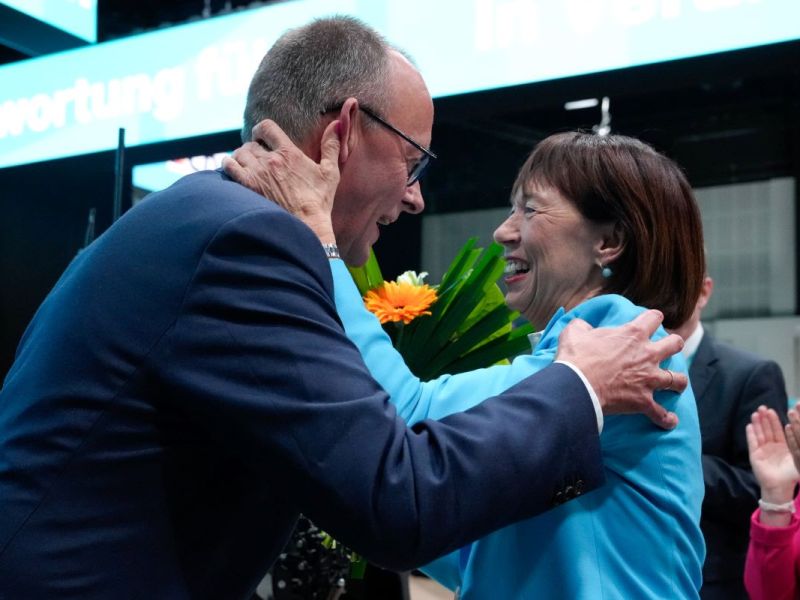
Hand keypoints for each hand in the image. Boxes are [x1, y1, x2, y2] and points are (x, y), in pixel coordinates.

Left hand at [222, 118, 340, 243]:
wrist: (306, 226)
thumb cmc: (319, 202)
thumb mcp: (330, 172)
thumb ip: (331, 146)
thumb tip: (337, 123)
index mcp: (289, 153)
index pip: (267, 127)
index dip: (261, 130)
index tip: (262, 136)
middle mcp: (270, 160)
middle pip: (251, 143)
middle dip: (253, 149)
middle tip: (257, 159)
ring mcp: (257, 173)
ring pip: (239, 153)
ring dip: (241, 157)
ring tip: (247, 166)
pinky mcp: (247, 187)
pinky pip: (228, 166)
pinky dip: (228, 165)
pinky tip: (234, 170)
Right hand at [555, 309, 685, 428]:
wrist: (576, 386)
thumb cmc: (576, 358)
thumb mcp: (575, 332)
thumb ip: (583, 326)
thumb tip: (584, 328)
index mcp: (633, 334)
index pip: (653, 317)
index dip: (653, 318)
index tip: (651, 320)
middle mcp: (647, 355)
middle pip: (675, 344)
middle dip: (674, 345)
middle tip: (669, 348)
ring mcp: (648, 379)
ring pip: (678, 379)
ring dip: (678, 382)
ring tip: (676, 385)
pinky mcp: (643, 401)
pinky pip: (661, 413)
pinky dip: (667, 419)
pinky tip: (671, 421)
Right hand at [747, 406, 797, 501]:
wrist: (780, 487)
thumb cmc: (791, 475)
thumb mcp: (798, 458)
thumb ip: (797, 446)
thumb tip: (796, 429)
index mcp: (783, 446)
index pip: (779, 430)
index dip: (775, 420)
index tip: (773, 410)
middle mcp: (772, 446)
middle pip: (768, 430)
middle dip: (765, 419)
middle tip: (763, 408)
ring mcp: (762, 450)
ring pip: (759, 434)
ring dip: (757, 424)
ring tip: (756, 413)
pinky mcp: (754, 455)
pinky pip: (752, 442)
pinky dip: (750, 434)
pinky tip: (749, 426)